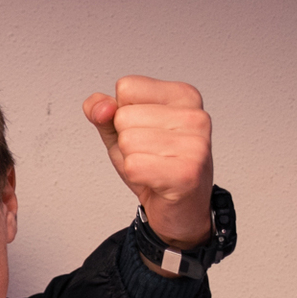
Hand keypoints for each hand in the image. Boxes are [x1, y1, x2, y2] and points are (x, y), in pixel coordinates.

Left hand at [82, 77, 212, 249]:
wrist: (180, 209)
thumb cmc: (154, 165)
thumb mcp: (120, 131)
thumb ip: (102, 111)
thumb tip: (101, 107)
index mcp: (183, 96)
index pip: (126, 87)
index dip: (122, 115)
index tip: (145, 132)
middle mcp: (195, 116)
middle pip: (123, 116)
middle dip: (127, 141)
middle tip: (151, 156)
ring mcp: (195, 145)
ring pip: (127, 141)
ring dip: (132, 160)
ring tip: (154, 167)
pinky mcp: (186, 172)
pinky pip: (133, 166)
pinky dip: (136, 177)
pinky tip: (157, 181)